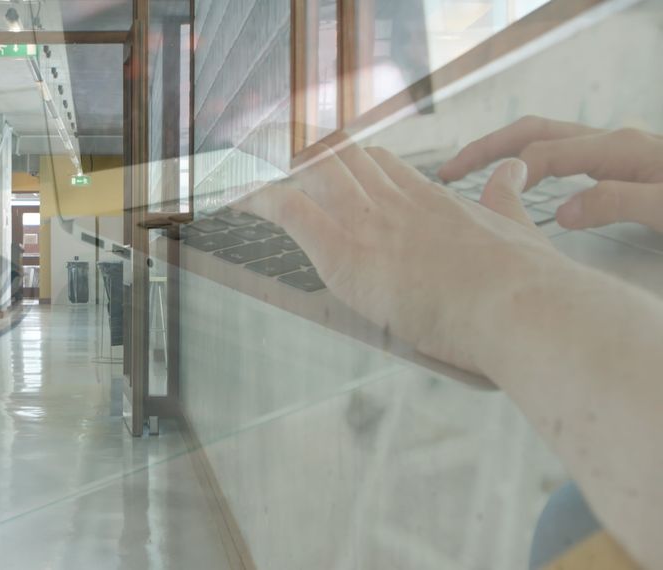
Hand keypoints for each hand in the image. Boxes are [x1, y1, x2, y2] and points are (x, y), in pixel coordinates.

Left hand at [237, 143, 565, 373]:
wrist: (519, 306)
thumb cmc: (525, 281)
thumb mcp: (518, 226)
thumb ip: (504, 197)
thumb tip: (512, 170)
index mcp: (431, 199)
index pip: (380, 164)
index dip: (351, 163)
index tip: (333, 166)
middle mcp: (395, 203)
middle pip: (341, 158)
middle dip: (308, 157)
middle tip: (279, 162)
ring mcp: (368, 224)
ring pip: (312, 173)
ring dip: (280, 174)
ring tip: (251, 177)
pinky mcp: (345, 254)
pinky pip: (291, 211)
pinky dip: (262, 201)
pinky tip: (242, 200)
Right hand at [439, 116, 662, 231]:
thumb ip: (618, 204)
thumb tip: (562, 210)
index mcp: (620, 150)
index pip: (544, 155)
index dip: (504, 173)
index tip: (470, 198)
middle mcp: (616, 144)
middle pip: (537, 133)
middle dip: (489, 148)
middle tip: (448, 170)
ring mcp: (621, 153)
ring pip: (550, 141)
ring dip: (507, 152)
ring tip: (473, 174)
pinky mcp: (626, 167)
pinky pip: (566, 158)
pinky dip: (532, 165)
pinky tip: (527, 188)